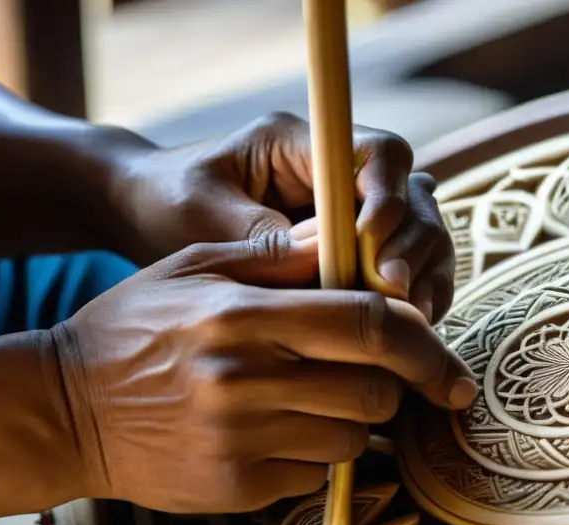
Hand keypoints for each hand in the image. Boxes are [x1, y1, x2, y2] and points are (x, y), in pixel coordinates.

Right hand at [51, 241, 475, 513]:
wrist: (62, 411)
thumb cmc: (133, 328)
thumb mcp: (192, 267)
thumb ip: (275, 256)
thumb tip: (346, 239)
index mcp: (243, 315)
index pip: (368, 324)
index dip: (424, 343)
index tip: (447, 366)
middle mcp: (247, 380)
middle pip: (375, 390)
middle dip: (390, 386)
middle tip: (368, 375)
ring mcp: (241, 441)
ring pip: (353, 440)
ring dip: (352, 422)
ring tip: (309, 401)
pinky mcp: (234, 489)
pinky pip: (314, 478)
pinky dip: (313, 457)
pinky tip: (273, 435)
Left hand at [113, 114, 454, 323]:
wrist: (145, 213)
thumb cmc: (166, 201)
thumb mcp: (202, 216)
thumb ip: (261, 237)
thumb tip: (326, 269)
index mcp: (304, 145)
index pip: (378, 157)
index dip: (389, 200)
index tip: (372, 247)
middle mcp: (342, 176)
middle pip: (416, 200)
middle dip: (414, 247)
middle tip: (395, 293)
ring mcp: (355, 215)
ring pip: (422, 239)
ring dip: (423, 278)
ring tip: (410, 322)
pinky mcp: (357, 255)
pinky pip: (407, 274)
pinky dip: (412, 302)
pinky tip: (403, 334)